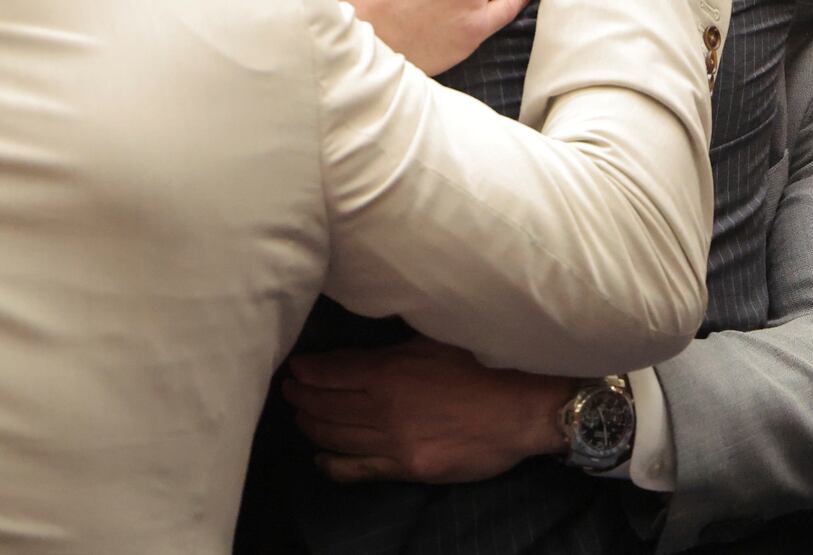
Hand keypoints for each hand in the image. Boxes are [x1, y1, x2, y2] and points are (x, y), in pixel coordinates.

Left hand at [282, 338, 576, 484]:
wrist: (522, 409)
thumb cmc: (483, 366)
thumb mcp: (433, 342)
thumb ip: (392, 349)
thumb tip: (360, 349)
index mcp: (387, 371)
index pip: (330, 373)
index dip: (306, 372)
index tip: (294, 368)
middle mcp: (384, 408)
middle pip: (326, 406)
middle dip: (302, 397)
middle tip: (290, 390)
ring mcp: (394, 442)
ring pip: (336, 436)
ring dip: (311, 426)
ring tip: (300, 417)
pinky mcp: (408, 468)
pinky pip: (359, 470)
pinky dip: (334, 465)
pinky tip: (321, 459)